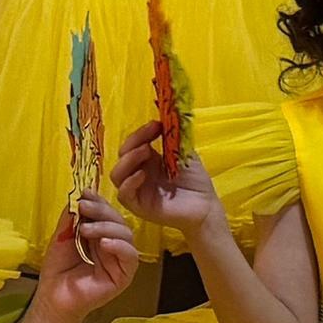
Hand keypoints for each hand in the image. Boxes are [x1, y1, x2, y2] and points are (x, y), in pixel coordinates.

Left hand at [37, 192, 141, 320]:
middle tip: (84, 207)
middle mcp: (113, 244)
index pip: (107, 212)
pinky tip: (104, 244)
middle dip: (102, 211)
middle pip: (118, 220)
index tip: (85, 193)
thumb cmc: (58, 269)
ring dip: (107, 227)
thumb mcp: (62, 236)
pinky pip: (131, 257)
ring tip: (86, 230)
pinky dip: (119, 246)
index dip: (98, 201)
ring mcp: (120, 260)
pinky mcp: (124, 276)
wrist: (54, 297)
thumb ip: (71, 218)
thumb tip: (78, 197)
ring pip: (126, 235)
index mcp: (100, 234)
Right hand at [110, 121, 214, 238]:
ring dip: (128, 160)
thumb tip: (165, 116)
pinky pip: (124, 194)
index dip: (140, 133)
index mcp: (147, 161)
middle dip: (132, 143)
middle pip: (121, 156)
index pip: (133, 144)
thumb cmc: (196, 181)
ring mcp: (137, 190)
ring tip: (145, 152)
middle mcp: (138, 173)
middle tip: (149, 140)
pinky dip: (129, 182)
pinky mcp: (138, 206)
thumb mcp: (183, 154)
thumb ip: (172, 138)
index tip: (155, 125)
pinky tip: (142, 174)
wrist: (205, 205)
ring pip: (117, 174)